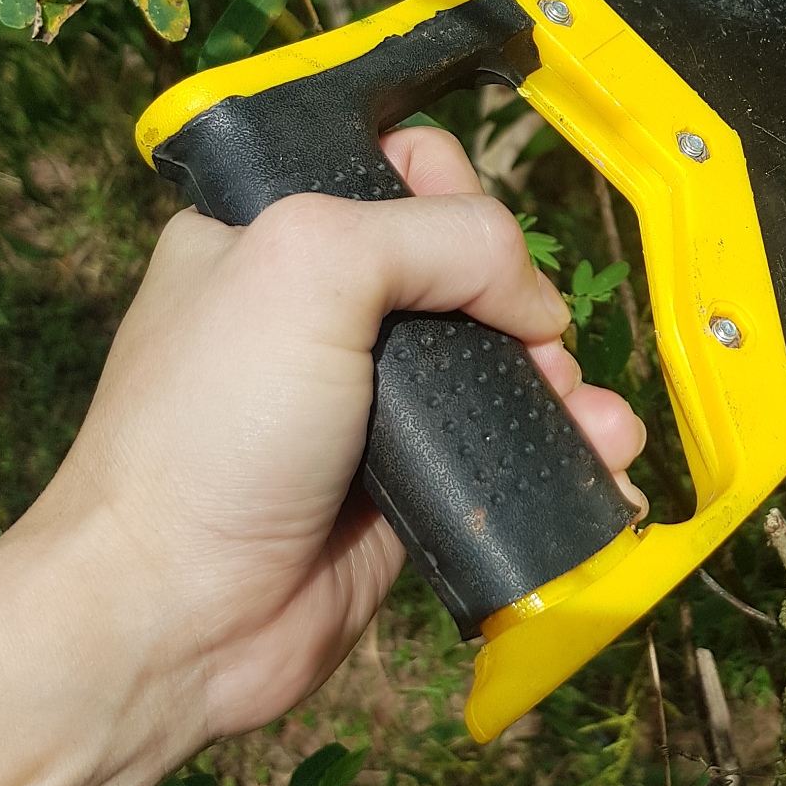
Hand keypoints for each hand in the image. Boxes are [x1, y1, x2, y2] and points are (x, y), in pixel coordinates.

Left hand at [29, 126, 645, 751]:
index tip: (470, 242)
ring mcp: (367, 401)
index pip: (394, 170)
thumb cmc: (212, 430)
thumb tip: (533, 302)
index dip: (452, 191)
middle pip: (464, 263)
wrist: (181, 615)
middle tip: (532, 345)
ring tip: (587, 415)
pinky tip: (604, 453)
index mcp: (269, 233)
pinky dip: (565, 445)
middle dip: (520, 295)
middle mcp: (319, 310)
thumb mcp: (307, 267)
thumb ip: (437, 237)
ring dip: (561, 377)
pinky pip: (504, 444)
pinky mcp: (409, 483)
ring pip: (499, 358)